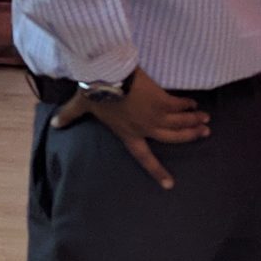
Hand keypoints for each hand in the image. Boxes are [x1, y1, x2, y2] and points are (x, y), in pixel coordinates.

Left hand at [54, 68, 208, 191]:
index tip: (169, 184)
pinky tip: (195, 104)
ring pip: (179, 122)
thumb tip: (54, 125)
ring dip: (193, 121)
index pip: (144, 157)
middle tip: (203, 134)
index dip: (157, 171)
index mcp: (128, 134)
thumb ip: (69, 117)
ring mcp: (156, 114)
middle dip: (188, 136)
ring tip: (206, 121)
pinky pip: (179, 105)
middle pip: (172, 137)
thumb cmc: (94, 92)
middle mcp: (146, 128)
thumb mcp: (81, 106)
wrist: (107, 76)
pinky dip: (187, 105)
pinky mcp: (162, 99)